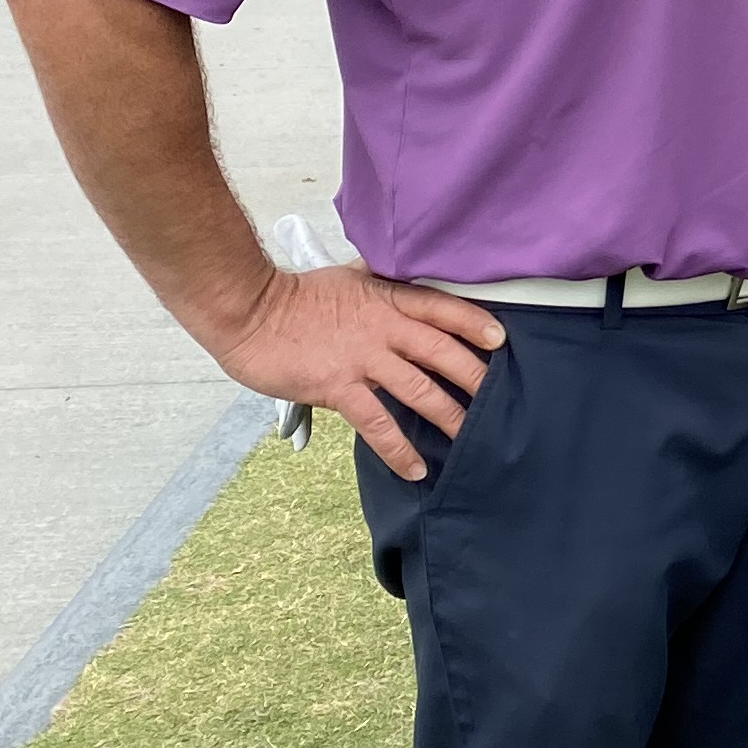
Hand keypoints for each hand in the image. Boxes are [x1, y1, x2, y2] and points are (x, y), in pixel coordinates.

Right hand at [210, 263, 503, 482]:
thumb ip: (376, 284)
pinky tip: (416, 469)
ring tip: (472, 439)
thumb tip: (396, 280)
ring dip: (449, 416)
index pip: (440, 307)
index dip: (473, 322)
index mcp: (385, 297)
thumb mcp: (346, 279)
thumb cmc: (293, 296)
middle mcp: (382, 327)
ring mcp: (362, 357)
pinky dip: (399, 449)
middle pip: (441, 350)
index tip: (500, 339)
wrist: (247, 310)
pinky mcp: (338, 386)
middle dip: (474, 375)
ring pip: (419, 389)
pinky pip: (377, 423)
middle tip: (499, 399)